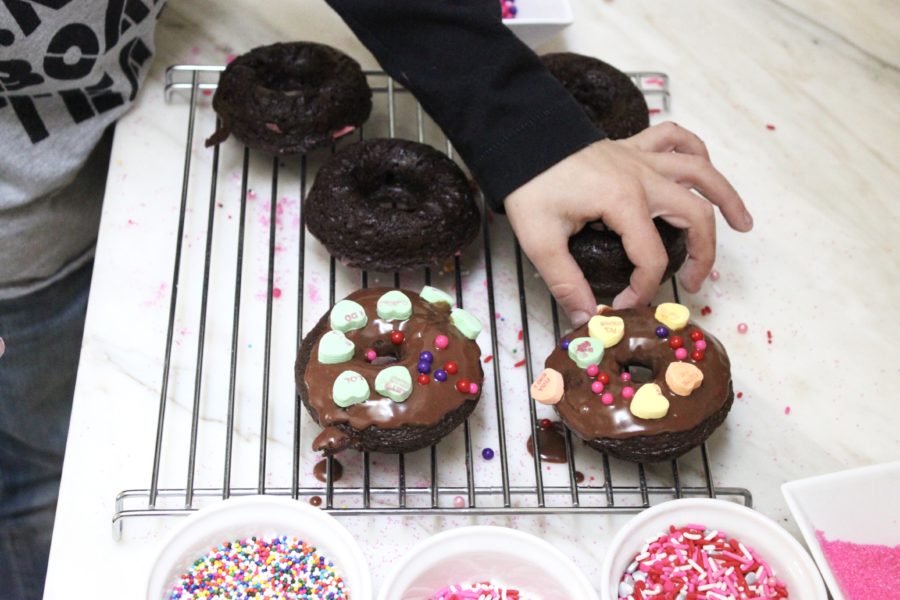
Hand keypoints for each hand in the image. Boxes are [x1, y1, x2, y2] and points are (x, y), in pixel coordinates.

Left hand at [504, 121, 752, 326]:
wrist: (518, 137)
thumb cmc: (528, 184)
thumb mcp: (540, 240)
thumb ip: (566, 282)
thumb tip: (587, 318)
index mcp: (623, 201)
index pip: (651, 255)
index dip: (643, 287)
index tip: (624, 305)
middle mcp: (642, 176)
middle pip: (694, 214)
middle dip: (704, 253)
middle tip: (695, 283)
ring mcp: (640, 157)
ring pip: (700, 171)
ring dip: (726, 196)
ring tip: (744, 224)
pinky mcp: (632, 146)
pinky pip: (675, 139)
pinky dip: (694, 150)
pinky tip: (703, 169)